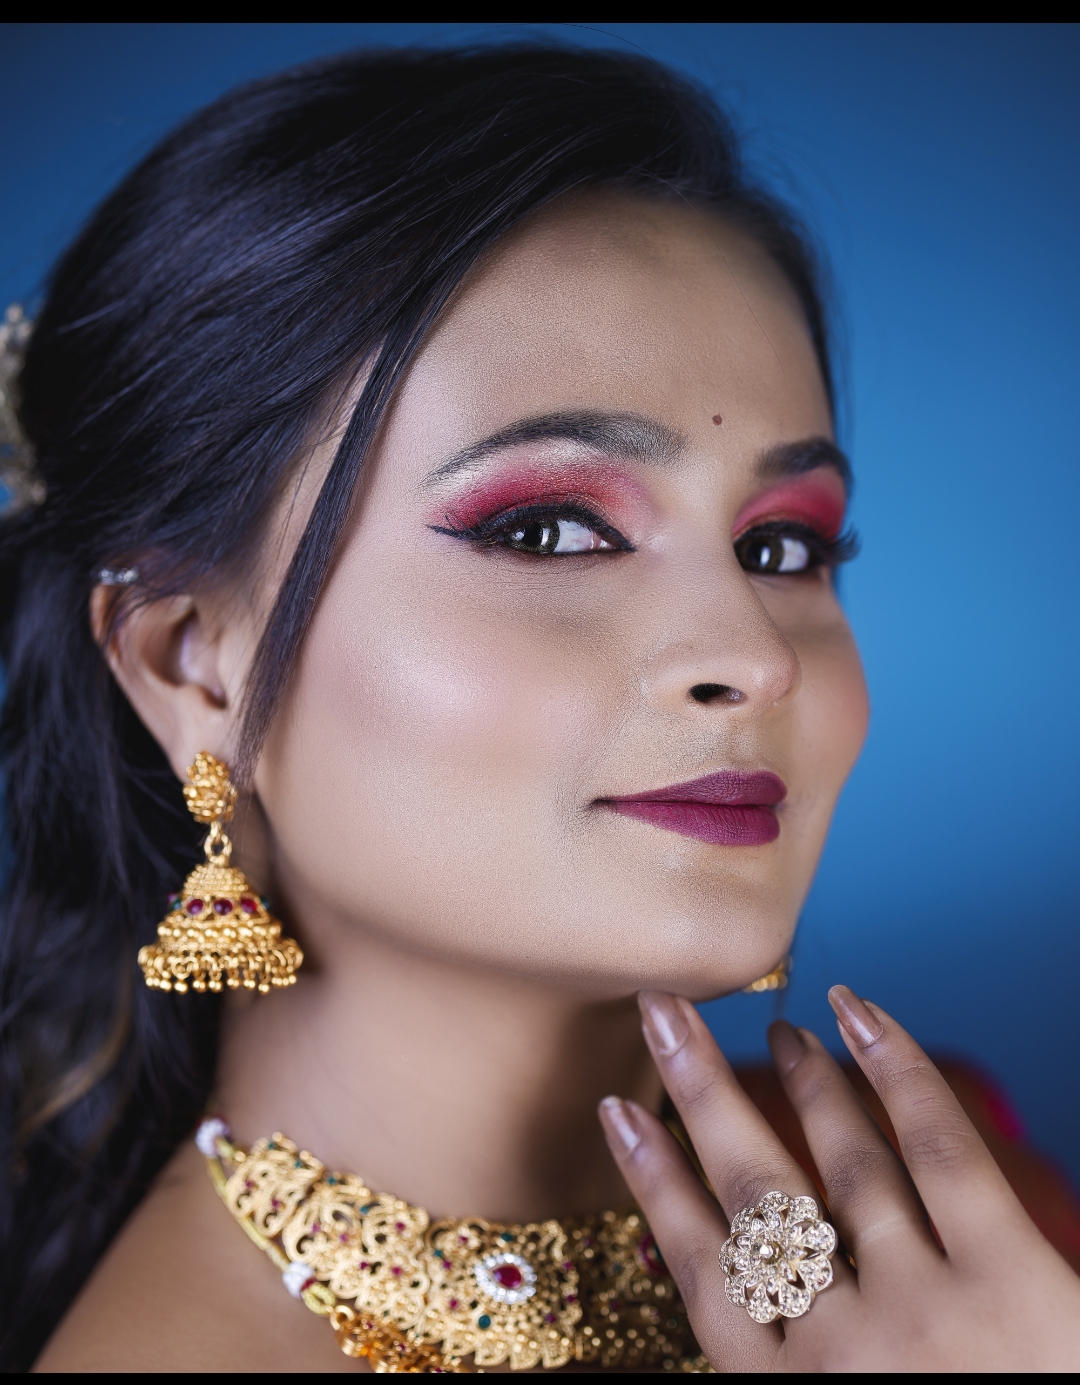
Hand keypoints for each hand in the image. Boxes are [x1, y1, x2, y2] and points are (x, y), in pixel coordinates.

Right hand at [599, 985, 1079, 1371]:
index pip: (698, 1268)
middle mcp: (836, 1347)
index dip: (651, 1181)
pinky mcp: (1008, 1277)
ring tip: (781, 1029)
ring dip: (803, 1081)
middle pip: (750, 1192)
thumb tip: (739, 1304)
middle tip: (662, 1014)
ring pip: (840, 1159)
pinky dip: (892, 1068)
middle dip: (698, 1092)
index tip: (617, 1113)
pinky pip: (934, 1147)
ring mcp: (920, 1308)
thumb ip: (786, 1373)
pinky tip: (859, 1016)